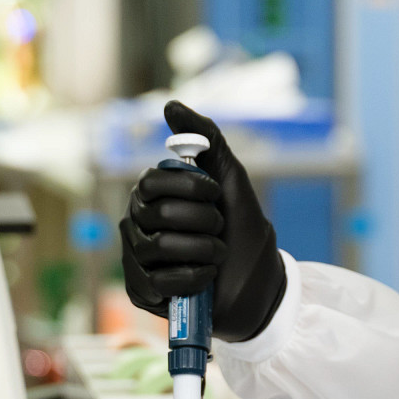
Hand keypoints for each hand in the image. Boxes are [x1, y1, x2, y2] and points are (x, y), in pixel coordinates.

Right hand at [119, 102, 287, 342]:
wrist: (260, 291)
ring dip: (200, 251)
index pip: (150, 181)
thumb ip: (206, 140)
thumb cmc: (245, 235)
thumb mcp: (233, 181)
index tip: (215, 195)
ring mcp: (138, 260)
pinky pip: (156, 282)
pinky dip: (190, 279)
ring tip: (217, 256)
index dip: (187, 187)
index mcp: (156, 197)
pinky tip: (205, 278)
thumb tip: (170, 106)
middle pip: (154, 213)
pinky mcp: (142, 292)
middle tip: (220, 230)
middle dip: (201, 221)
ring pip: (155, 247)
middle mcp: (140, 224)